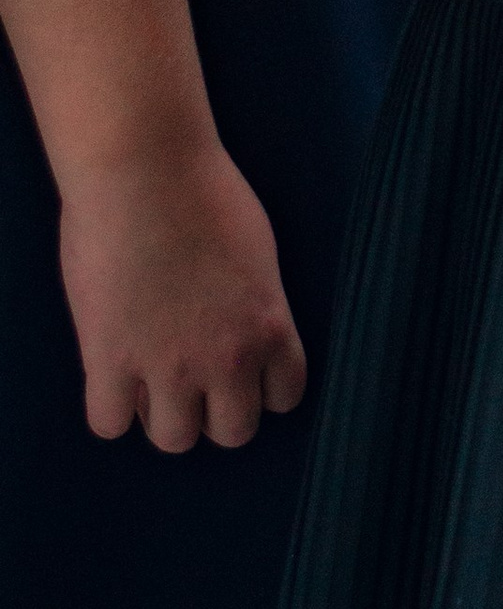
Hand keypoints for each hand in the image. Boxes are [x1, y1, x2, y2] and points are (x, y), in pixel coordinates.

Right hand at [57, 140, 304, 449]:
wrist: (146, 168)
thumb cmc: (204, 189)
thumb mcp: (258, 250)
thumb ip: (255, 301)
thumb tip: (242, 327)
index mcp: (271, 325)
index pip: (285, 397)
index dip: (260, 388)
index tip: (242, 372)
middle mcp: (228, 358)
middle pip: (233, 433)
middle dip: (216, 410)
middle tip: (195, 378)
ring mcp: (168, 366)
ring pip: (175, 440)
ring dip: (164, 414)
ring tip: (151, 378)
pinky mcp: (111, 362)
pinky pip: (110, 424)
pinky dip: (111, 407)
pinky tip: (112, 375)